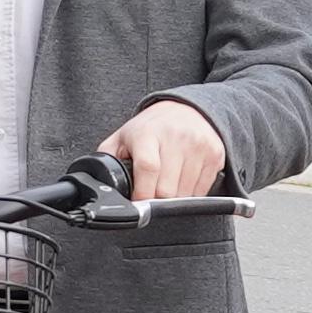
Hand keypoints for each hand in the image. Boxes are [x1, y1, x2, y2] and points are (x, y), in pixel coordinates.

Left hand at [97, 96, 226, 200]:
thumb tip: (96, 184)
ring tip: (166, 183)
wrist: (188, 109)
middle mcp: (176, 138)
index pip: (148, 168)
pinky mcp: (215, 155)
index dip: (142, 193)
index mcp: (148, 133)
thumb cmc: (151, 127)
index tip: (137, 203)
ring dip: (174, 198)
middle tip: (151, 193)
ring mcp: (198, 147)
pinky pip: (202, 191)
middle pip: (167, 190)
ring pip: (185, 195)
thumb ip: (107, 158)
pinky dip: (190, 193)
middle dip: (156, 199)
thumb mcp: (123, 136)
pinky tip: (182, 179)